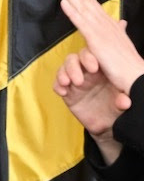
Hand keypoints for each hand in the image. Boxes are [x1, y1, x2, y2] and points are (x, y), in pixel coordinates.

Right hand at [53, 47, 127, 163]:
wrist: (108, 126)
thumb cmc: (119, 110)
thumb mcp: (124, 103)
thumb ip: (124, 100)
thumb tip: (123, 102)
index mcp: (103, 70)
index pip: (92, 55)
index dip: (90, 58)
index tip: (94, 68)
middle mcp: (88, 73)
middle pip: (74, 59)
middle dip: (73, 67)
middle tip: (79, 81)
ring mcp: (76, 82)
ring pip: (64, 68)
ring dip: (63, 74)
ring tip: (67, 83)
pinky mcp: (68, 93)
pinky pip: (57, 84)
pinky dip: (57, 85)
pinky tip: (63, 92)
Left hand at [56, 0, 143, 93]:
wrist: (137, 77)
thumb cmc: (128, 64)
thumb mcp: (121, 44)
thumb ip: (118, 32)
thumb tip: (122, 23)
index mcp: (109, 25)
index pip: (92, 4)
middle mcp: (105, 24)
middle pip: (86, 1)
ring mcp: (101, 31)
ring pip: (83, 7)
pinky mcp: (97, 41)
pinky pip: (82, 24)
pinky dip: (73, 12)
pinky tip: (64, 2)